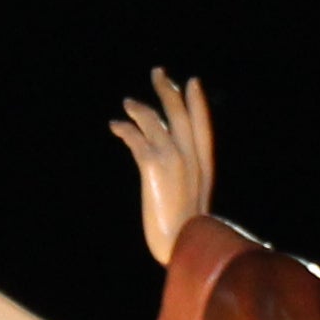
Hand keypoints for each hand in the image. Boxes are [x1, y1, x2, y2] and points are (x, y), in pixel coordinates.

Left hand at [111, 70, 215, 265]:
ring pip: (157, 122)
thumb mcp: (193, 205)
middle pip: (180, 115)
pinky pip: (137, 138)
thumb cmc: (188, 236)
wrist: (183, 246)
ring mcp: (174, 159)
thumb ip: (188, 186)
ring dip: (140, 109)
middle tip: (158, 72)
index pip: (203, 126)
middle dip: (168, 92)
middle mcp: (192, 158)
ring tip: (128, 103)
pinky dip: (125, 129)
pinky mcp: (154, 165)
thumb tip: (177, 181)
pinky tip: (115, 126)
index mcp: (205, 167)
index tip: (192, 82)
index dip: (197, 103)